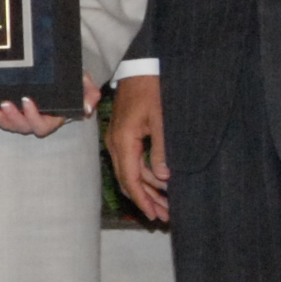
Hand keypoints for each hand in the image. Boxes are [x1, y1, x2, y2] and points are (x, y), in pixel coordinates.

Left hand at [0, 78, 100, 138]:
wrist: (64, 72)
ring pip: (11, 125)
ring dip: (2, 120)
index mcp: (53, 117)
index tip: (27, 100)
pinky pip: (0, 119)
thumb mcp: (85, 84)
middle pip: (23, 128)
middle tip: (4, 104)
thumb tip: (87, 108)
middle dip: (13, 119)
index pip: (42, 125)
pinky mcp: (13, 110)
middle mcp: (37, 119)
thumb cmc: (74, 79)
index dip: (33, 116)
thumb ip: (90, 95)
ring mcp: (23, 116)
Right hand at [105, 74, 166, 222]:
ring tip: (165, 203)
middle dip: (146, 200)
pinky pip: (131, 161)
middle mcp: (116, 143)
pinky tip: (158, 181)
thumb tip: (163, 178)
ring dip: (147, 188)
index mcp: (123, 141)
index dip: (143, 200)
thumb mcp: (162, 119)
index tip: (154, 215)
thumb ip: (161, 149)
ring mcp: (117, 139)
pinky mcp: (123, 134)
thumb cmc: (153, 89)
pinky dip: (144, 174)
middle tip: (164, 215)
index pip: (131, 179)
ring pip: (130, 172)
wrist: (142, 66)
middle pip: (128, 180)